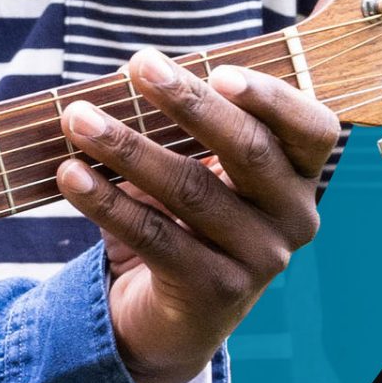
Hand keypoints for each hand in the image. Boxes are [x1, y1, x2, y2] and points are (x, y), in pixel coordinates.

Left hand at [57, 46, 337, 382]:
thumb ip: (176, 123)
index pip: (312, 128)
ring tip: (77, 118)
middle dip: (189, 102)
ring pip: (190, 190)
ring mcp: (260, 259)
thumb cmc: (184, 218)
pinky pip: (154, 237)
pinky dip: (106, 202)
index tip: (219, 70)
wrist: (174, 317)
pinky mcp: (214, 292)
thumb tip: (126, 73)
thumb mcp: (191, 166)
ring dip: (127, 147)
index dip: (271, 97)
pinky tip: (70, 175)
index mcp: (298, 174)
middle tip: (138, 65)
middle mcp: (293, 216)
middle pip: (248, 150)